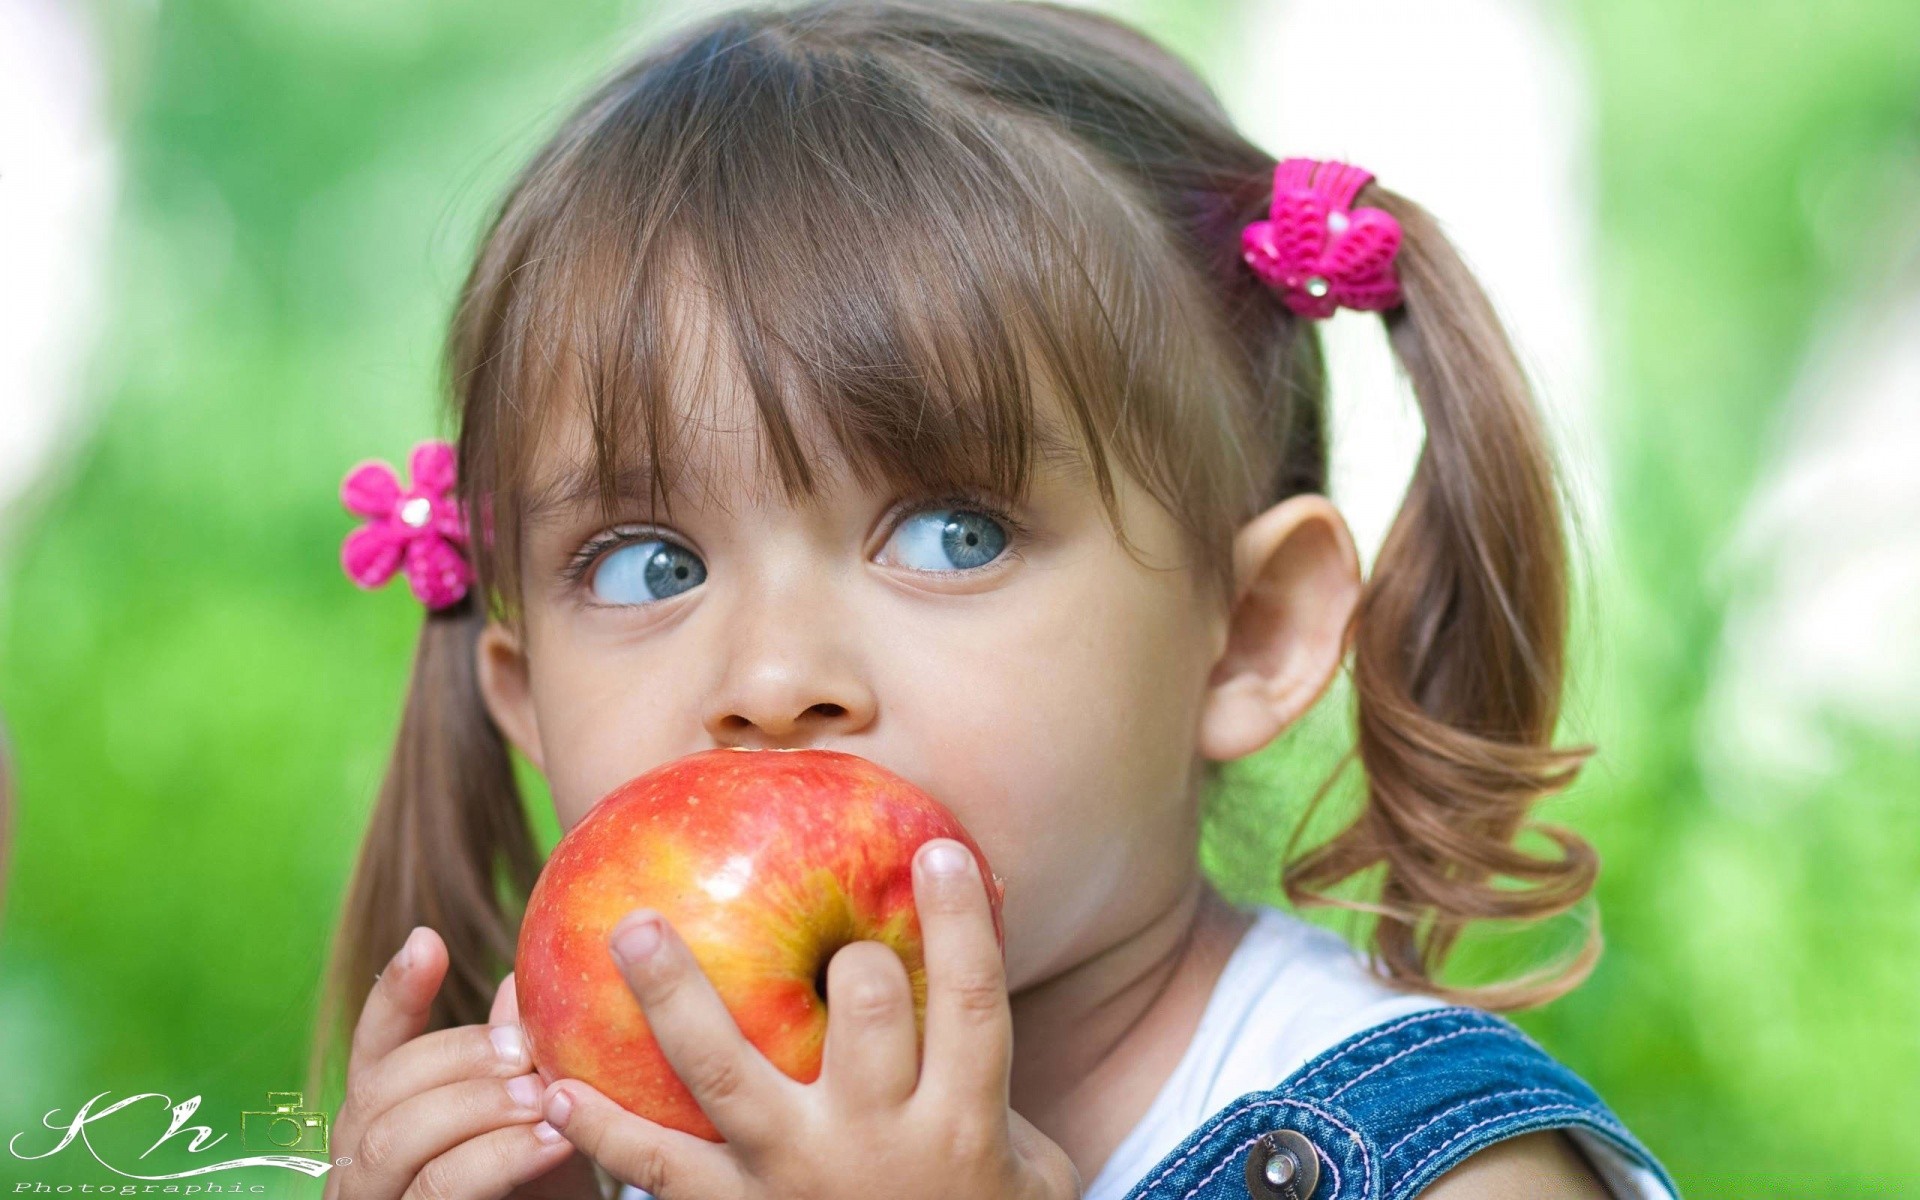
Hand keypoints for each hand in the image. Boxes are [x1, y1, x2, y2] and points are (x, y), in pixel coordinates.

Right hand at [324, 928, 581, 1199]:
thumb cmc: (542, 1192)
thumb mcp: (538, 1118)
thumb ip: (519, 1061)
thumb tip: (516, 984)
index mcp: (386, 1119)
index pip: (374, 1050)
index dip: (392, 995)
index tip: (427, 941)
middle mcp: (362, 1165)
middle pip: (379, 1092)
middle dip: (456, 1061)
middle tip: (530, 1051)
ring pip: (392, 1144)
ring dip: (475, 1110)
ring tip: (546, 1098)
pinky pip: (440, 1191)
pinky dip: (496, 1159)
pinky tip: (551, 1141)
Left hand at [536, 838, 1081, 1199]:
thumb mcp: (1025, 1158)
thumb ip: (985, 1064)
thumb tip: (982, 920)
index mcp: (962, 1123)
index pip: (971, 1003)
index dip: (960, 924)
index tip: (938, 851)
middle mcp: (878, 1144)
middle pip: (865, 1013)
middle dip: (846, 952)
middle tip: (813, 908)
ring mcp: (796, 1180)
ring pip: (727, 1072)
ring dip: (676, 995)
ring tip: (632, 928)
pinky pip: (658, 1167)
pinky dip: (603, 1130)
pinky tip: (554, 1084)